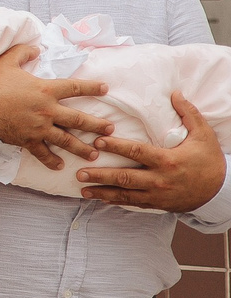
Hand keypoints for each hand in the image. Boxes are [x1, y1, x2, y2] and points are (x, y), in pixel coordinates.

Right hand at [0, 44, 111, 170]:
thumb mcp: (5, 61)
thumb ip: (23, 52)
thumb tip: (36, 48)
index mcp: (45, 90)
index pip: (75, 88)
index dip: (92, 88)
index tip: (106, 89)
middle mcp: (47, 111)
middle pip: (79, 119)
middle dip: (97, 125)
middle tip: (110, 130)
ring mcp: (38, 128)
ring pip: (66, 140)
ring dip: (82, 148)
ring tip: (94, 154)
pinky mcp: (26, 140)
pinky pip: (42, 153)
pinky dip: (51, 161)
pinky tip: (60, 166)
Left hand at [81, 94, 227, 212]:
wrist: (220, 190)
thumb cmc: (209, 160)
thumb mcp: (203, 134)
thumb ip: (188, 113)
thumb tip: (175, 93)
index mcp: (168, 161)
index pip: (137, 152)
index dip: (117, 147)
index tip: (98, 141)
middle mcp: (160, 180)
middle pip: (126, 177)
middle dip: (101, 175)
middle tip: (81, 172)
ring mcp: (157, 195)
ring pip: (126, 194)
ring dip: (102, 192)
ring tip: (82, 189)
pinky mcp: (157, 204)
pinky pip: (133, 204)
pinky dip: (115, 201)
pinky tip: (100, 198)